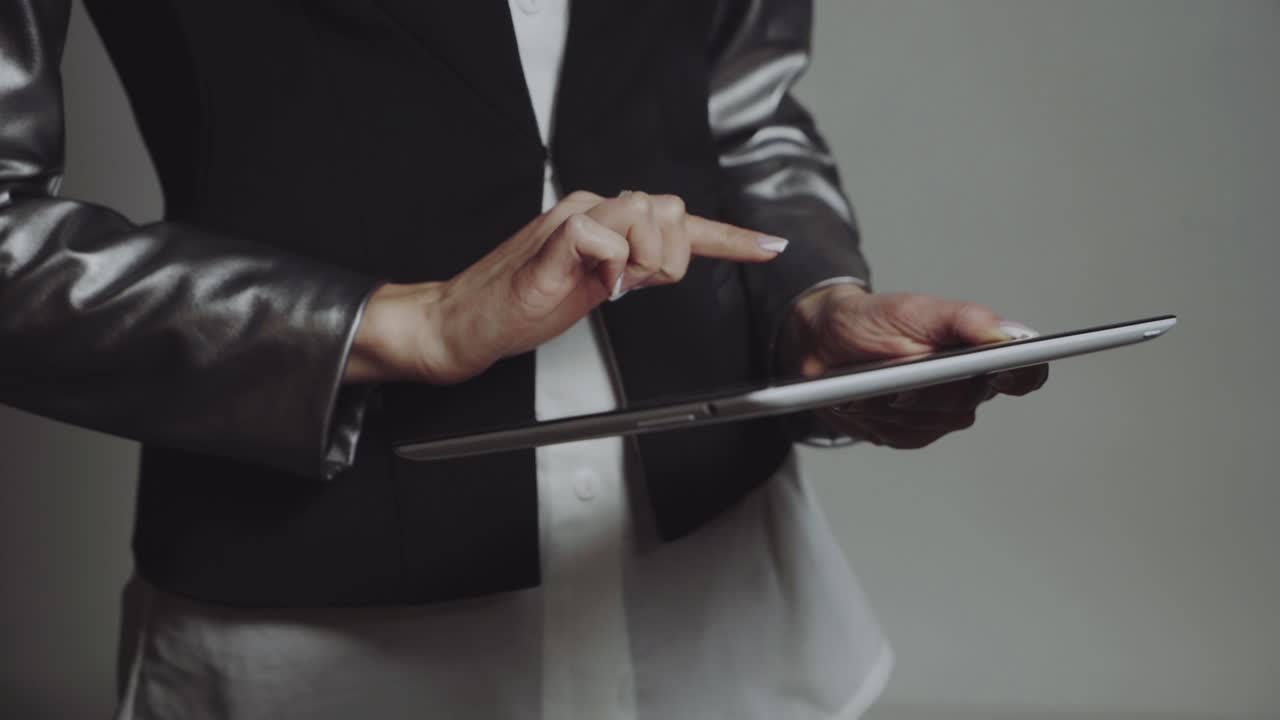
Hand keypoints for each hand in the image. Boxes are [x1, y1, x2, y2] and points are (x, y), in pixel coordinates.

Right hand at [345, 191, 785, 383]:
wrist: (465, 322)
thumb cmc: (521, 306)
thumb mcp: (595, 288)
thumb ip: (634, 268)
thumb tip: (670, 260)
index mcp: (603, 221)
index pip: (677, 219)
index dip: (729, 235)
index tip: (769, 245)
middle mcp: (591, 209)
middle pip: (672, 209)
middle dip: (673, 256)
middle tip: (635, 287)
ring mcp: (571, 220)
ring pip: (646, 213)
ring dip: (646, 259)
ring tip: (612, 286)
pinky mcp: (554, 240)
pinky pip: (606, 235)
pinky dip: (613, 266)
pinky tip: (598, 287)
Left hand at [781, 284, 1048, 448]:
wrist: (824, 343)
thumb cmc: (872, 320)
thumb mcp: (916, 309)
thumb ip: (964, 319)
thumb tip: (1003, 334)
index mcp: (979, 350)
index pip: (1024, 372)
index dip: (1023, 375)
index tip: (1001, 372)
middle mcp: (967, 386)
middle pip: (966, 401)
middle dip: (929, 390)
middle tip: (900, 379)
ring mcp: (939, 414)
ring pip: (931, 422)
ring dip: (895, 404)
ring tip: (869, 383)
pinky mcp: (911, 433)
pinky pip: (904, 436)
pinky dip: (878, 418)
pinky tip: (862, 400)